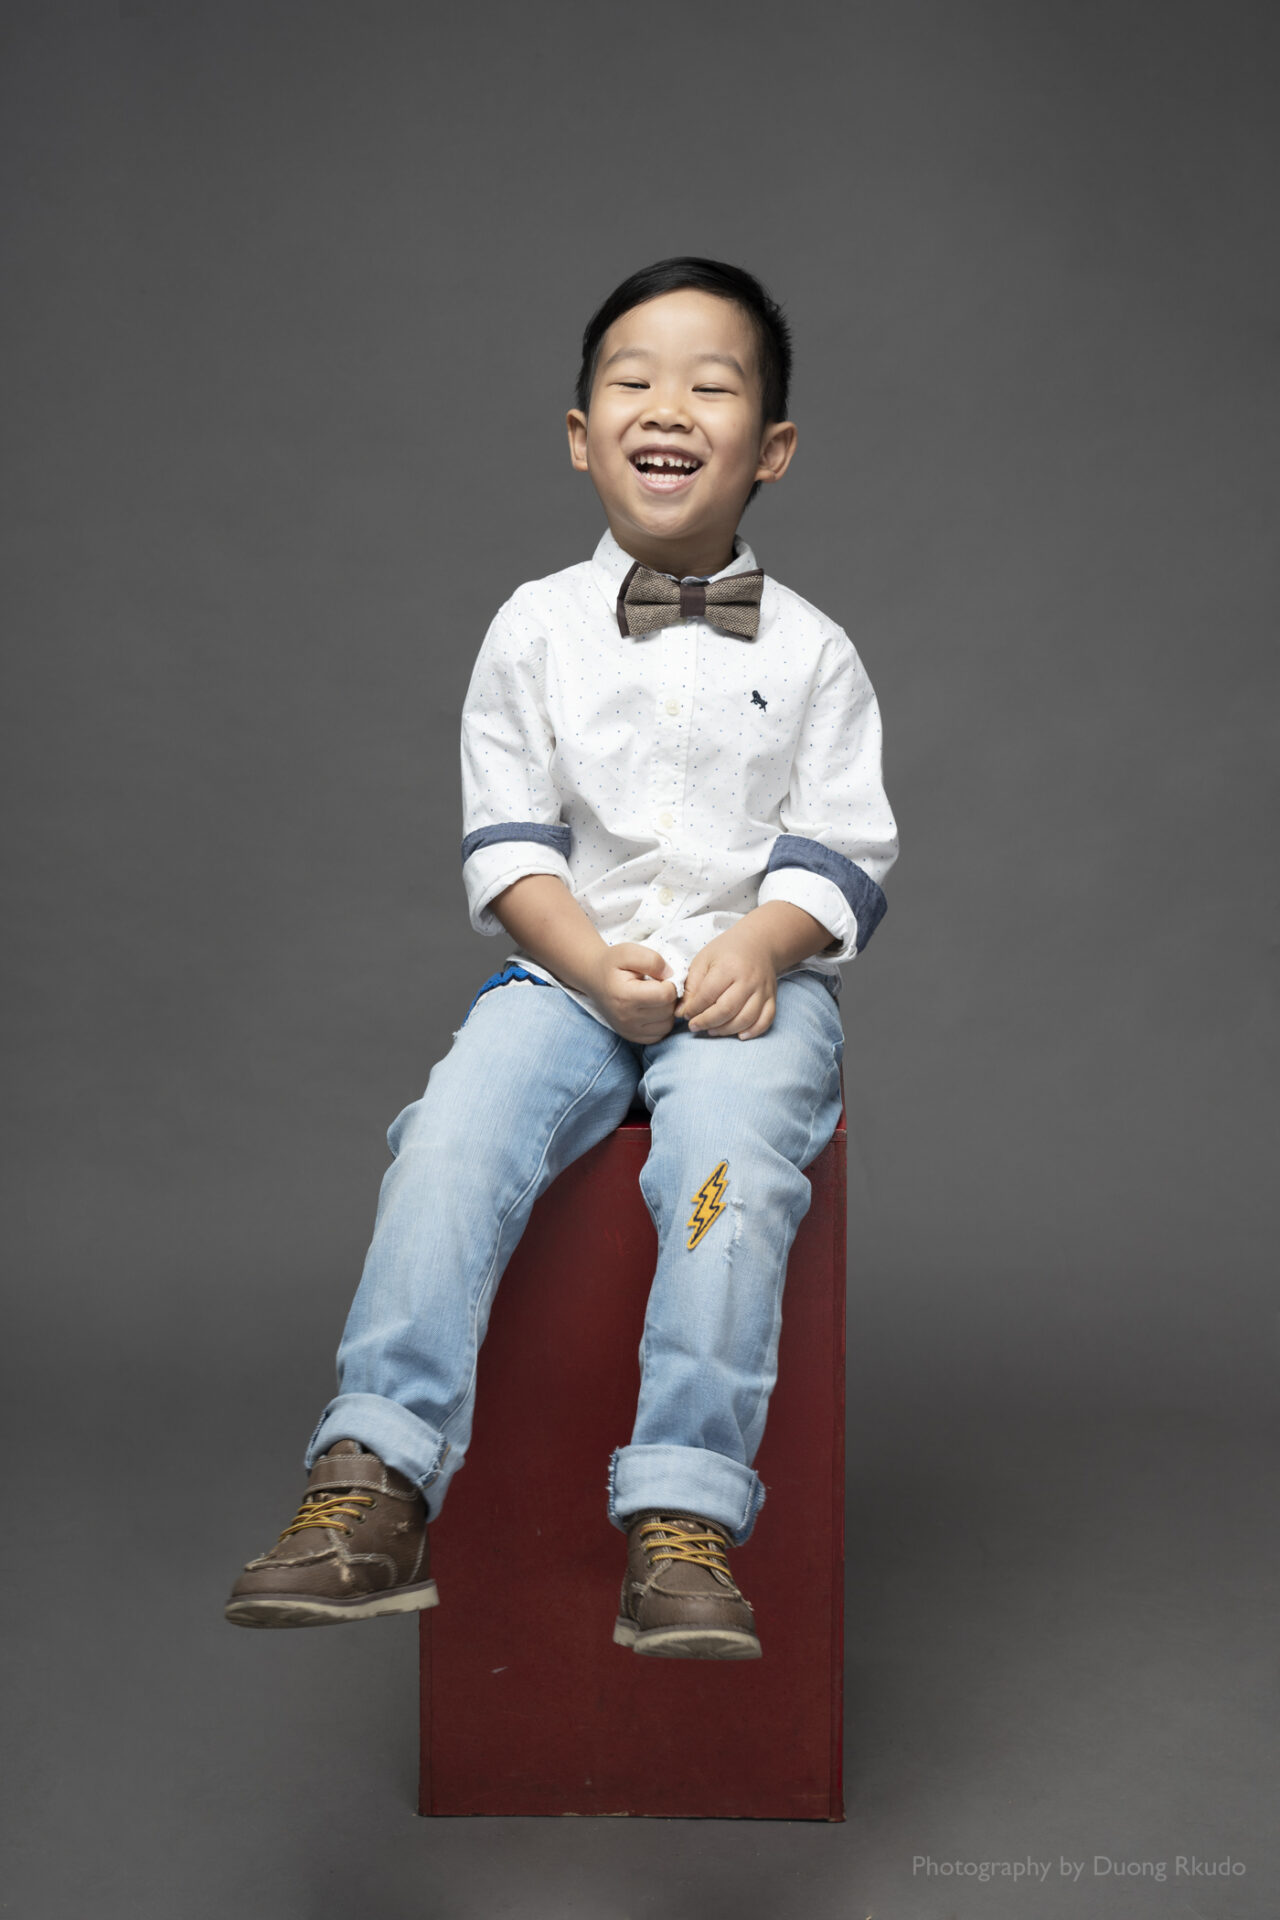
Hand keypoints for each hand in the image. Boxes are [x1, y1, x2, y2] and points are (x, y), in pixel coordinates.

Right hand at [585, 943, 678, 1042]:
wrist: (593, 978)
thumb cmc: (612, 964)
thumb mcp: (629, 951)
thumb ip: (652, 960)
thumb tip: (671, 975)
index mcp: (626, 996)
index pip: (666, 995)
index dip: (670, 983)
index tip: (660, 977)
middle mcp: (626, 1018)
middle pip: (668, 1011)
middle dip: (669, 996)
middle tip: (658, 986)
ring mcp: (628, 1030)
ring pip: (667, 1025)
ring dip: (667, 1010)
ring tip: (655, 997)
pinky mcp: (631, 1037)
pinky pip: (659, 1035)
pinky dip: (661, 1022)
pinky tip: (652, 1009)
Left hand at [676, 923, 777, 1038]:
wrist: (760, 943)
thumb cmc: (727, 951)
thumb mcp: (704, 960)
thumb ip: (692, 985)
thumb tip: (681, 1011)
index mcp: (728, 967)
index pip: (708, 995)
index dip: (693, 1009)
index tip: (686, 1014)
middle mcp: (748, 980)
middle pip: (727, 1010)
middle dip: (707, 1022)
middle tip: (694, 1026)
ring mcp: (762, 990)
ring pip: (746, 1019)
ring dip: (726, 1030)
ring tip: (711, 1030)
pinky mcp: (772, 998)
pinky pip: (765, 1020)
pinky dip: (753, 1031)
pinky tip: (739, 1035)